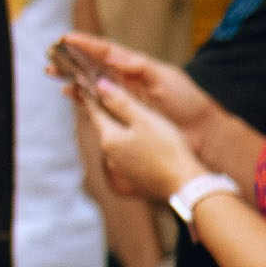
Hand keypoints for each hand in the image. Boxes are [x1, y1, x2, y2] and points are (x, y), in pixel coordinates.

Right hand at [59, 34, 217, 136]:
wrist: (199, 129)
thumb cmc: (186, 101)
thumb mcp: (166, 78)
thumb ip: (140, 67)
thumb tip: (113, 58)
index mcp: (135, 67)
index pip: (106, 51)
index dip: (86, 44)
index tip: (67, 38)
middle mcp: (125, 79)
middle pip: (93, 66)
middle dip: (72, 60)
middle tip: (51, 56)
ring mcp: (122, 96)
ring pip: (91, 83)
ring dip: (72, 78)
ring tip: (53, 74)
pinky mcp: (121, 112)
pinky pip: (96, 103)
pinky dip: (82, 97)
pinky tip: (70, 95)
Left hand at [87, 79, 207, 200]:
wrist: (183, 184)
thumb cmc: (166, 149)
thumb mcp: (145, 120)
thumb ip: (122, 103)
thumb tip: (100, 86)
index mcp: (109, 138)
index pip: (95, 112)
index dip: (91, 96)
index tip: (83, 82)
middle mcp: (109, 154)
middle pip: (105, 125)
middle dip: (105, 110)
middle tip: (104, 95)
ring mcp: (119, 166)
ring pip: (116, 139)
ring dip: (119, 126)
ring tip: (124, 114)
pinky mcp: (132, 174)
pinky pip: (127, 151)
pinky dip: (129, 140)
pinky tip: (140, 138)